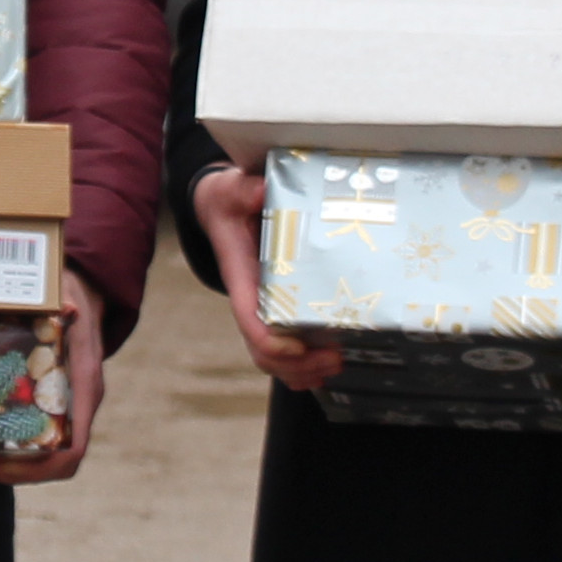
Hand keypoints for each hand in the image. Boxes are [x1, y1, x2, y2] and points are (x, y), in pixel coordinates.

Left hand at [0, 294, 111, 483]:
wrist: (87, 294)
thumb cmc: (75, 296)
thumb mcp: (69, 295)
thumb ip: (66, 303)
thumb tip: (69, 307)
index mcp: (85, 388)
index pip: (71, 451)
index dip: (35, 469)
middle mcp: (81, 405)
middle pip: (54, 461)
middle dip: (14, 471)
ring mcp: (69, 406)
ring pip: (46, 453)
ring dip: (12, 461)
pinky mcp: (55, 402)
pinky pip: (39, 435)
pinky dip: (12, 441)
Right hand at [191, 167, 345, 390]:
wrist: (225, 210)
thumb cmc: (230, 202)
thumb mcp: (232, 190)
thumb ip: (243, 190)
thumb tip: (261, 190)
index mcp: (241, 276)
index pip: (247, 318)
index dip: (269, 339)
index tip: (297, 346)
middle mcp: (251, 300)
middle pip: (263, 350)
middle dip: (297, 364)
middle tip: (335, 358)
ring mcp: (263, 309)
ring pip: (274, 358)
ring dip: (303, 371)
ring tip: (336, 365)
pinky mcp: (277, 310)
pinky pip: (284, 353)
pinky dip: (303, 369)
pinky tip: (327, 369)